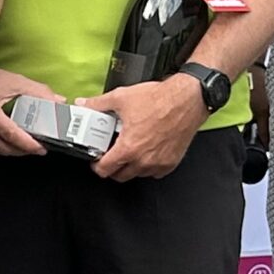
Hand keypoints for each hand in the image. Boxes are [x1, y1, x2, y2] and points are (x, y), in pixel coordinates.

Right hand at [0, 60, 57, 156]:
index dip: (29, 145)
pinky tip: (3, 143)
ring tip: (21, 145)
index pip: (12, 136)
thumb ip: (38, 92)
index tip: (40, 148)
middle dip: (23, 151)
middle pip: (4, 148)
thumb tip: (57, 101)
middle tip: (35, 147)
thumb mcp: (15, 82)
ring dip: (10, 151)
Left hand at [84, 75, 208, 180]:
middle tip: (111, 154)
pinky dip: (148, 165)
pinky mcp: (171, 162)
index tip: (96, 159)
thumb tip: (84, 104)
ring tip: (130, 150)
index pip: (104, 170)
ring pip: (137, 174)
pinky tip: (146, 151)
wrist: (188, 99)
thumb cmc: (160, 99)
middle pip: (119, 176)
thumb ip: (99, 104)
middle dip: (112, 167)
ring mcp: (158, 163)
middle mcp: (143, 160)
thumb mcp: (122, 98)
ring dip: (130, 166)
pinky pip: (155, 172)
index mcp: (128, 148)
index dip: (96, 165)